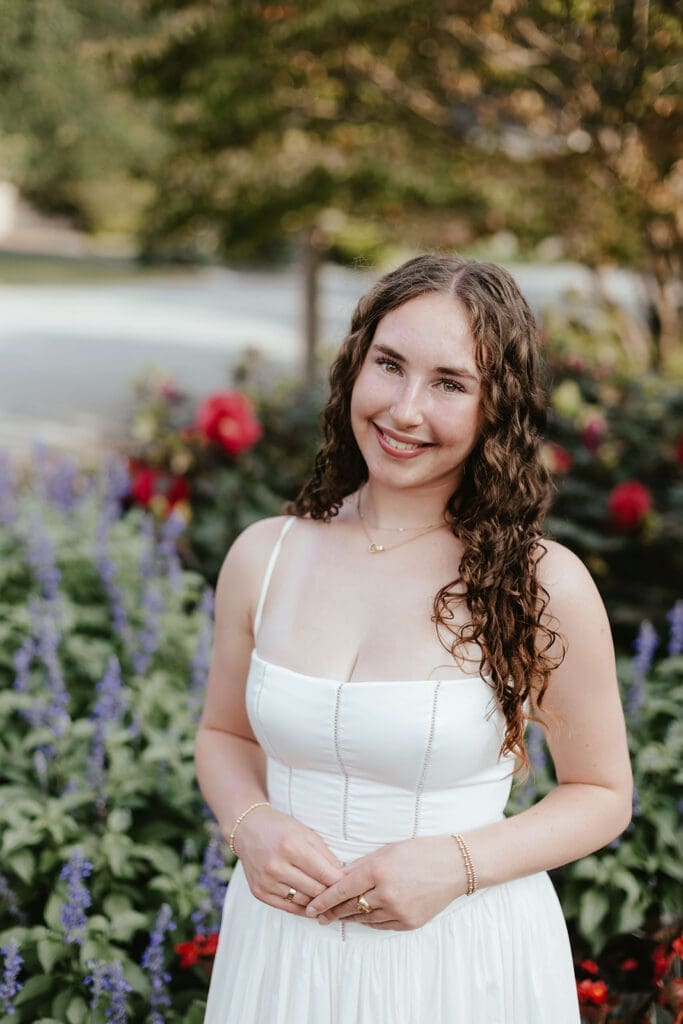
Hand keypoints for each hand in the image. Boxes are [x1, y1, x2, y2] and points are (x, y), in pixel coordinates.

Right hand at [232, 806, 345, 917]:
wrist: (247, 829)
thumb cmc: (281, 828)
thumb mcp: (306, 833)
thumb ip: (325, 855)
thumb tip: (342, 876)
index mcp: (291, 847)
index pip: (324, 874)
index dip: (340, 882)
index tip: (352, 885)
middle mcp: (276, 866)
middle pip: (315, 890)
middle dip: (331, 893)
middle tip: (344, 895)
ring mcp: (266, 881)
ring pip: (303, 902)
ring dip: (318, 902)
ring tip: (330, 900)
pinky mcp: (259, 892)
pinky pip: (287, 908)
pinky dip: (303, 908)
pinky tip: (313, 905)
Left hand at [304, 836, 465, 930]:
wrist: (454, 866)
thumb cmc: (419, 852)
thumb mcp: (387, 851)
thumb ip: (361, 866)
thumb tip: (337, 878)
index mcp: (378, 870)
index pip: (342, 889)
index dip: (324, 900)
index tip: (310, 908)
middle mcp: (386, 893)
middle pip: (350, 907)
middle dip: (333, 911)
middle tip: (319, 915)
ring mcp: (399, 911)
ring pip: (364, 918)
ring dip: (350, 916)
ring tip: (339, 914)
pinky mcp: (409, 923)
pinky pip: (381, 925)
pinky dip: (370, 920)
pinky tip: (364, 915)